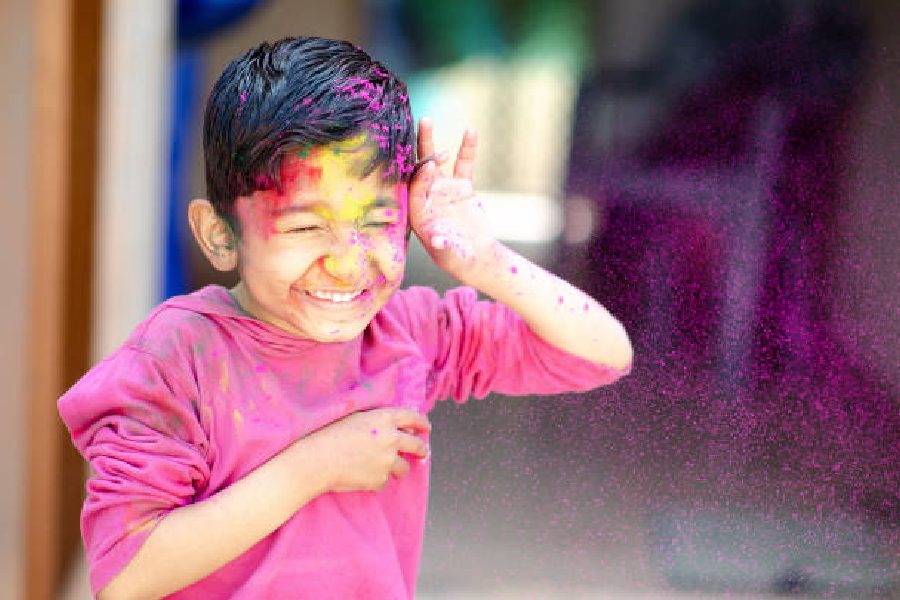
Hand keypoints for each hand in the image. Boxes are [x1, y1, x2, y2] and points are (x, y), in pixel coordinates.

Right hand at [306, 408, 430, 492]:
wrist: (318, 459)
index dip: (422, 422)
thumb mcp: (355, 418)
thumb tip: (392, 429)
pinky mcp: (380, 479)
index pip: (412, 417)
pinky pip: (384, 481)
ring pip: (403, 468)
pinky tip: (362, 476)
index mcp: (385, 419)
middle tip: (421, 453)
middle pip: (416, 445)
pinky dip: (377, 480)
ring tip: (385, 469)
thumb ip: (377, 421)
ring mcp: (388, 461)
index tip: (426, 427)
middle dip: (421, 450)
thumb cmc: (330, 435)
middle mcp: (392, 439)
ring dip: (398, 469)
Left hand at [408, 117, 495, 279]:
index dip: (421, 179)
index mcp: (418, 214)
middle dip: (415, 149)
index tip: (429, 167)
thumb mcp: (449, 254)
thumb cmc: (457, 259)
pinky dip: (467, 149)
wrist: (475, 257)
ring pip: (436, 162)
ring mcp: (443, 190)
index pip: (415, 191)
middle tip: (415, 127)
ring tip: (426, 120)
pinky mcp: (461, 186)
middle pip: (417, 170)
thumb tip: (436, 239)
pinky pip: (464, 164)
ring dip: (430, 142)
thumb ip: (442, 245)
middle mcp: (427, 198)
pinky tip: (470, 131)